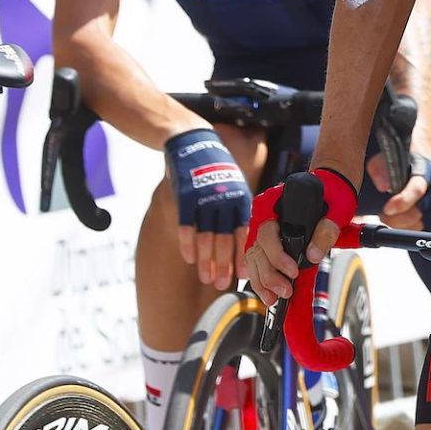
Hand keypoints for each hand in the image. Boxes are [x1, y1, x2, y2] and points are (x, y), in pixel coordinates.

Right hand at [164, 128, 253, 286]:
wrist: (194, 144)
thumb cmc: (218, 172)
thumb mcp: (235, 187)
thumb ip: (238, 212)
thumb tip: (244, 243)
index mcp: (241, 198)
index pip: (244, 232)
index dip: (243, 254)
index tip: (243, 275)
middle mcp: (225, 199)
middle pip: (225, 238)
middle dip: (224, 264)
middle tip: (222, 285)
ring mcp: (205, 198)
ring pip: (206, 235)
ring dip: (206, 259)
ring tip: (206, 278)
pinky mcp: (185, 196)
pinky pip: (187, 224)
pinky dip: (188, 243)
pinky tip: (190, 259)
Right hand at [241, 168, 359, 302]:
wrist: (333, 184)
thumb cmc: (333, 193)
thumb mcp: (337, 209)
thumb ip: (326, 230)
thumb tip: (312, 256)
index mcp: (273, 204)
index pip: (267, 234)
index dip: (278, 256)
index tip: (293, 271)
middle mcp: (263, 217)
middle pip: (256, 251)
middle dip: (269, 276)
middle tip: (286, 291)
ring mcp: (263, 229)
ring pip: (253, 260)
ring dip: (262, 282)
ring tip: (275, 298)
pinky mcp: (268, 241)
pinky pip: (258, 262)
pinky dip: (262, 278)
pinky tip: (270, 292)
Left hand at [368, 149, 430, 230]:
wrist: (422, 157)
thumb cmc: (404, 158)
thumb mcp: (387, 156)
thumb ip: (380, 168)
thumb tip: (383, 186)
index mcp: (425, 170)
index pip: (418, 189)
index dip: (402, 202)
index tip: (387, 209)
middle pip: (419, 213)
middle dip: (397, 219)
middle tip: (383, 215)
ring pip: (421, 224)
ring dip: (402, 225)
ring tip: (390, 216)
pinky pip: (423, 227)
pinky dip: (409, 227)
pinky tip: (400, 219)